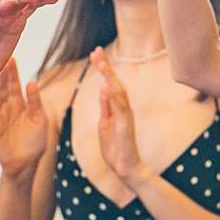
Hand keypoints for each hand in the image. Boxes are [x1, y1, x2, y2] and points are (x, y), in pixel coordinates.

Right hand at [0, 59, 49, 180]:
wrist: (25, 164)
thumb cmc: (35, 143)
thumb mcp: (40, 120)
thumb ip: (36, 102)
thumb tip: (32, 83)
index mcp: (21, 105)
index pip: (15, 85)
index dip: (13, 72)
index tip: (11, 59)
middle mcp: (8, 108)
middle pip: (4, 88)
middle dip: (1, 75)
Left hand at [90, 50, 142, 181]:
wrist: (125, 168)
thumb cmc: (116, 147)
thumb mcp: (105, 124)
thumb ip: (106, 107)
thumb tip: (103, 89)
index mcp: (116, 108)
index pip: (109, 84)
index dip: (103, 68)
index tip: (94, 53)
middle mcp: (123, 109)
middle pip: (114, 83)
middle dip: (105, 67)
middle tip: (96, 51)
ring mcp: (125, 118)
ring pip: (119, 94)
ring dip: (110, 78)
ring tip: (102, 64)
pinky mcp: (125, 128)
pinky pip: (120, 111)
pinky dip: (114, 99)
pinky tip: (106, 88)